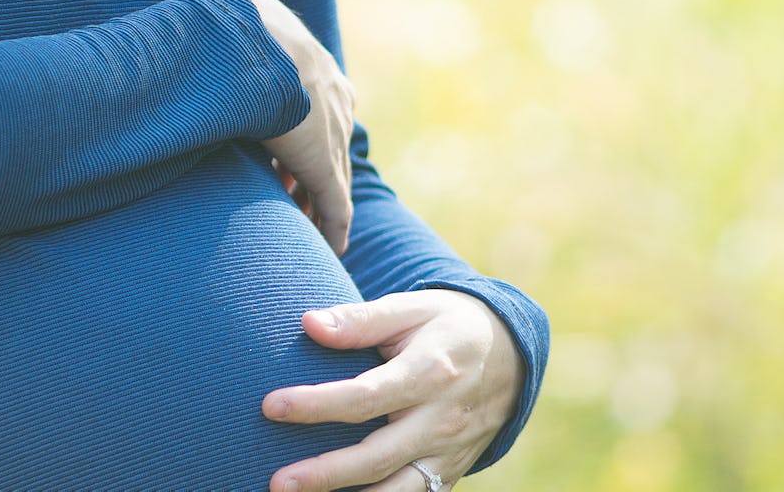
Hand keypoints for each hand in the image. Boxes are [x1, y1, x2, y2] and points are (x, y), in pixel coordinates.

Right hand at [223, 0, 355, 254]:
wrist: (250, 40)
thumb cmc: (228, 34)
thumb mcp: (227, 38)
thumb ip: (211, 54)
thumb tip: (169, 52)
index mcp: (314, 67)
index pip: (318, 112)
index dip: (301, 139)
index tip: (286, 162)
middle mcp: (333, 100)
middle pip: (331, 147)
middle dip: (312, 175)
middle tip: (296, 202)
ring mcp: (332, 133)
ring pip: (333, 180)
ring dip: (317, 205)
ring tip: (304, 228)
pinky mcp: (323, 164)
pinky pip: (334, 205)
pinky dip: (332, 228)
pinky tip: (331, 250)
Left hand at [262, 289, 523, 491]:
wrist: (511, 354)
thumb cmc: (446, 325)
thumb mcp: (412, 308)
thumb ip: (361, 320)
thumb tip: (310, 324)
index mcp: (430, 372)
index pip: (366, 397)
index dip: (317, 404)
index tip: (271, 406)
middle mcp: (441, 419)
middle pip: (378, 456)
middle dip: (326, 474)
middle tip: (278, 482)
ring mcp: (448, 452)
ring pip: (398, 490)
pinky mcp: (450, 472)